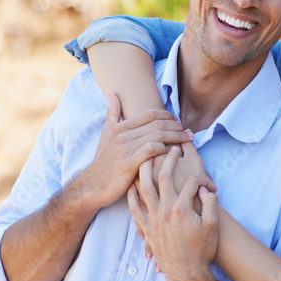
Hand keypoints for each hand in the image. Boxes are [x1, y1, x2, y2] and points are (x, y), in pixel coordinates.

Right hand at [74, 94, 191, 210]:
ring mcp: (125, 148)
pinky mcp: (128, 163)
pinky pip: (152, 150)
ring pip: (157, 136)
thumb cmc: (103, 162)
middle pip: (156, 124)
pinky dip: (165, 149)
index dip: (167, 116)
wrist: (93, 186)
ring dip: (176, 136)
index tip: (178, 121)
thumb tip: (112, 94)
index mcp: (119, 127)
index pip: (150, 114)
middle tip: (188, 131)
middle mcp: (122, 135)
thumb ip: (112, 114)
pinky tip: (174, 152)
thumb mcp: (105, 135)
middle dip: (176, 126)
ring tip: (188, 139)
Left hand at [134, 140, 214, 258]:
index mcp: (182, 208)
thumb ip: (211, 204)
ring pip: (145, 187)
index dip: (201, 178)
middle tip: (172, 148)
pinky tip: (132, 184)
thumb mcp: (213, 225)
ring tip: (145, 155)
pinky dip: (132, 193)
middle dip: (169, 159)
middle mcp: (165, 210)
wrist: (186, 273)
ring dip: (145, 169)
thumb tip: (206, 189)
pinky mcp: (147, 227)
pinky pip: (134, 206)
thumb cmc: (202, 250)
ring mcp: (153, 218)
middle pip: (164, 176)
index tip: (206, 181)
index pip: (191, 182)